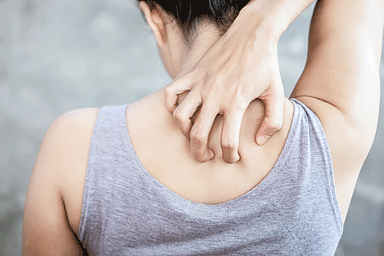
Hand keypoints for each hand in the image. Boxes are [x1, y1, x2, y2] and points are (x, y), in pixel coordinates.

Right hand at [164, 6, 284, 162]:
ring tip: (194, 135)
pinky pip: (171, 92)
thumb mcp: (277, 93)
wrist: (252, 32)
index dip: (229, 156)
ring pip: (180, 117)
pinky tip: (181, 110)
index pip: (228, 141)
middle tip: (207, 157)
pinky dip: (171, 105)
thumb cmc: (266, 64)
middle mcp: (215, 95)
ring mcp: (200, 83)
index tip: (232, 157)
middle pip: (198, 136)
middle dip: (200, 154)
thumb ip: (273, 121)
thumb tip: (259, 141)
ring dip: (185, 132)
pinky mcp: (192, 73)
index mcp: (236, 102)